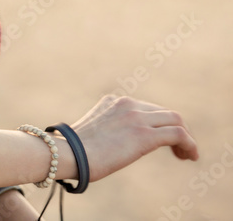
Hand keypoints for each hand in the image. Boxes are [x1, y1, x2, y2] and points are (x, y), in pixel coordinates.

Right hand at [69, 95, 197, 182]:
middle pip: (166, 112)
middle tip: (178, 151)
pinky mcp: (145, 134)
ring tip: (186, 155)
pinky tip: (190, 157)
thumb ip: (107, 132)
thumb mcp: (92, 134)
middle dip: (177, 130)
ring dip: (186, 138)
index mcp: (112, 101)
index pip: (147, 108)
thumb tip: (110, 146)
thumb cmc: (74, 152)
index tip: (163, 142)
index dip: (160, 124)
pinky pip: (179, 134)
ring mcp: (136, 117)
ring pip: (176, 120)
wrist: (69, 154)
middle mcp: (126, 104)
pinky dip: (190, 145)